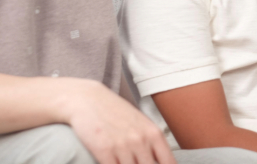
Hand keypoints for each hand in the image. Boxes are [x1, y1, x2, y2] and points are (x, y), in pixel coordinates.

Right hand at [59, 78, 174, 163]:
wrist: (88, 99)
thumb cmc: (114, 112)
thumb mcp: (140, 123)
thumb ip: (150, 142)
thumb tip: (159, 161)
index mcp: (153, 133)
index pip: (168, 161)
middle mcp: (140, 140)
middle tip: (135, 162)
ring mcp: (123, 145)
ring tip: (123, 161)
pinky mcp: (104, 150)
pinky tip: (112, 162)